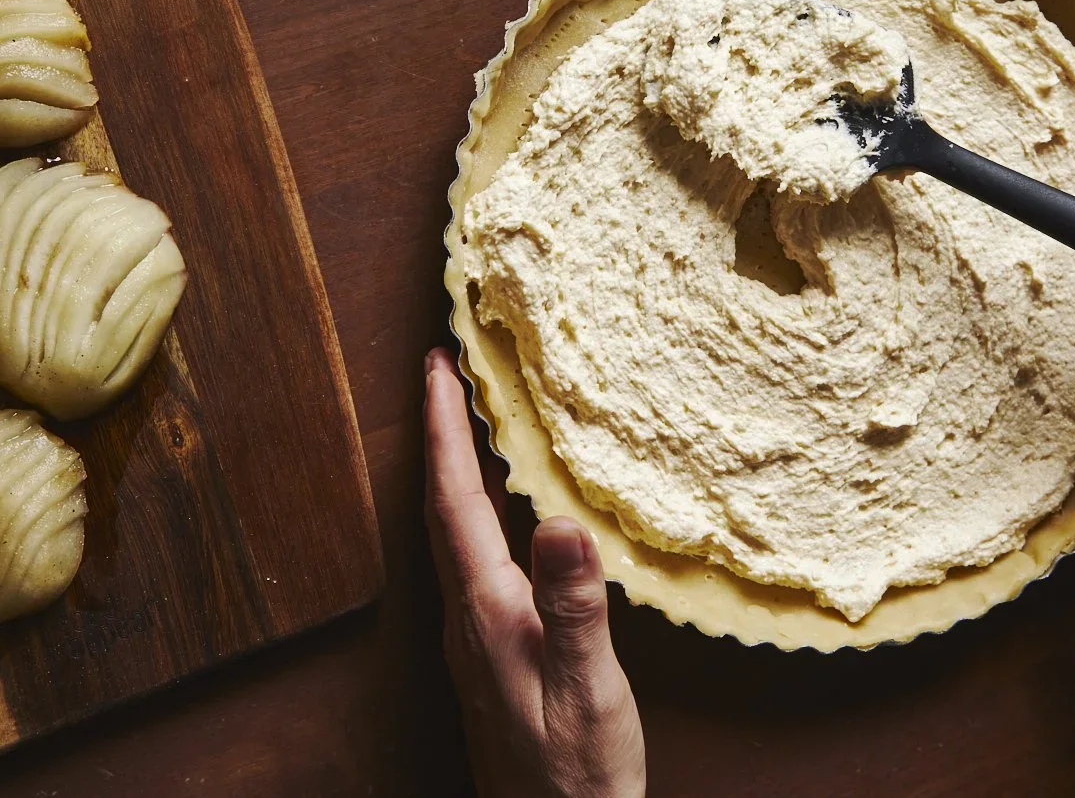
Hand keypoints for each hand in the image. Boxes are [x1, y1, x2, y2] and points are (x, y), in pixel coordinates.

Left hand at [423, 348, 646, 797]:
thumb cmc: (578, 773)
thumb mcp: (588, 688)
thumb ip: (575, 607)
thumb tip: (561, 521)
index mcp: (486, 614)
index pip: (452, 503)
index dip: (443, 430)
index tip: (437, 367)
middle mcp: (466, 619)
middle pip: (439, 509)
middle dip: (438, 435)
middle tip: (443, 373)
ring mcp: (473, 638)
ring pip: (450, 533)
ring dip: (451, 470)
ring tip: (463, 422)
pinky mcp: (490, 652)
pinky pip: (471, 559)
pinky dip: (473, 511)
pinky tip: (496, 509)